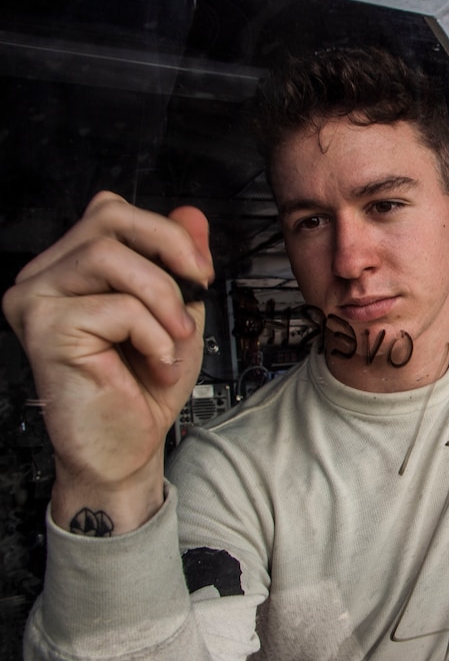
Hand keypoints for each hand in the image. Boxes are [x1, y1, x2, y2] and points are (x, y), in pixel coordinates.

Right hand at [2, 191, 213, 533]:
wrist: (126, 448)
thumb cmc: (144, 386)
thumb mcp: (177, 312)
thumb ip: (179, 262)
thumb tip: (192, 215)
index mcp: (71, 267)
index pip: (111, 212)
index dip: (165, 232)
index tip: (199, 269)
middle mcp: (44, 277)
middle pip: (108, 217)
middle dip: (169, 250)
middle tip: (196, 290)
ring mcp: (37, 300)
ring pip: (110, 257)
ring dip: (162, 299)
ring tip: (174, 338)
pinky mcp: (44, 330)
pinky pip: (117, 307)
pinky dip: (153, 335)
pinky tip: (155, 362)